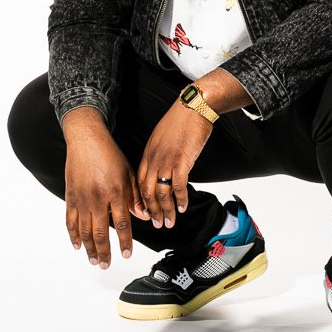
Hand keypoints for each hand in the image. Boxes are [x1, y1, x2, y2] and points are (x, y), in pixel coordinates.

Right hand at [63, 107, 149, 268]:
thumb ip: (136, 196)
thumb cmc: (109, 154)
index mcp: (116, 191)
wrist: (86, 139)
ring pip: (85, 231)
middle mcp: (98, 198)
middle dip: (105, 252)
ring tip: (94, 261)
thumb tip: (144, 216)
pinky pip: (70, 220)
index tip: (127, 254)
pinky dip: (73, 235)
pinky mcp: (71, 196)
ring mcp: (82, 198)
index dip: (125, 242)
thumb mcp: (129, 173)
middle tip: (106, 265)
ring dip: (90, 249)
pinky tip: (77, 245)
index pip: (123, 223)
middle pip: (101, 233)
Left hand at [137, 99, 213, 229]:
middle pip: (147, 192)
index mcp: (148, 154)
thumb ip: (158, 155)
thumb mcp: (160, 138)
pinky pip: (178, 186)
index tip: (145, 212)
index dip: (141, 200)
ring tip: (170, 222)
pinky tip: (183, 207)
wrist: (192, 107)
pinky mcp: (181, 161)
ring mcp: (166, 161)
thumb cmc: (179, 120)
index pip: (139, 183)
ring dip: (166, 210)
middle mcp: (154, 159)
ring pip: (162, 193)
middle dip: (152, 212)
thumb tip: (161, 169)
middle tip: (157, 224)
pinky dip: (181, 199)